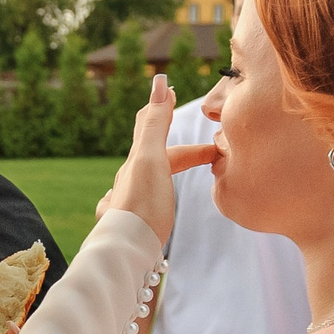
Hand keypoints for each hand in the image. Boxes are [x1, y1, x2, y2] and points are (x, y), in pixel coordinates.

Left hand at [101, 74, 218, 244]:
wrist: (126, 250)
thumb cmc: (143, 204)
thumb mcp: (151, 158)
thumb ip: (156, 123)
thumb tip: (159, 83)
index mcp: (137, 162)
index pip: (155, 131)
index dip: (169, 113)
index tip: (180, 96)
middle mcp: (129, 180)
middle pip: (153, 156)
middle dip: (178, 150)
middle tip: (207, 154)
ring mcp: (128, 203)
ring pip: (145, 180)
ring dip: (161, 171)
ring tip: (169, 172)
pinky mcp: (131, 225)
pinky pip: (139, 204)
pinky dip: (148, 197)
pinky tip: (142, 207)